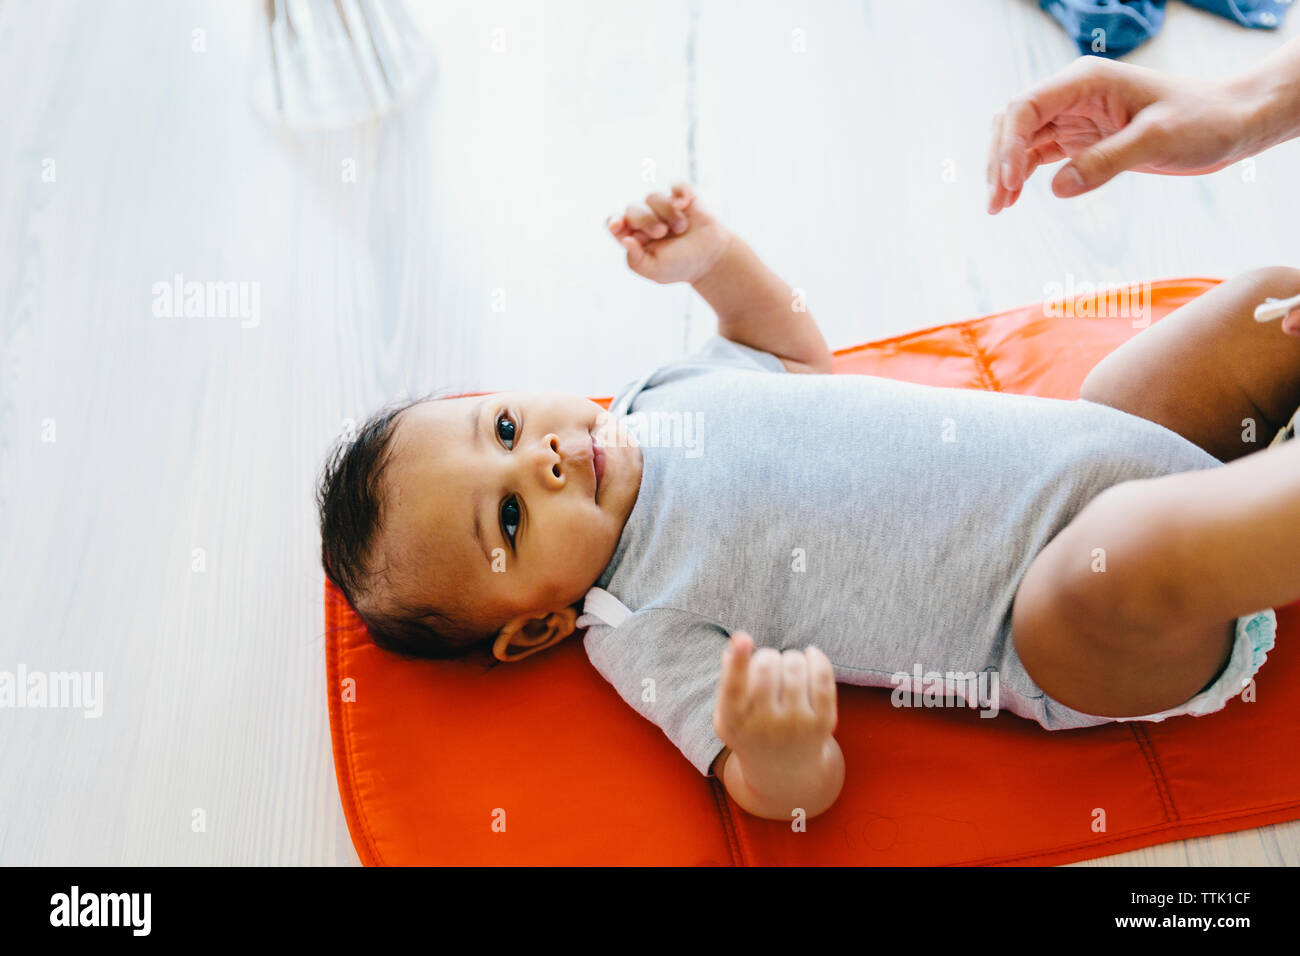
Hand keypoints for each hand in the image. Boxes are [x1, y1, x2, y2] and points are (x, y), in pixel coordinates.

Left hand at [606, 181, 730, 283]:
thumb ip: (636, 260)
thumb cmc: (680, 265)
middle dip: (646, 220)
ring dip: (667, 212)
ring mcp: (664, 206)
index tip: (617, 225)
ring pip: (654, 197)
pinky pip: (676, 185)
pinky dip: (679, 192)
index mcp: (634, 236)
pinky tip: (685, 204)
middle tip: (661, 232)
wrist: (710, 259)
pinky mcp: (683, 196)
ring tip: (681, 228)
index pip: (615, 223)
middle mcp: (646, 218)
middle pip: (633, 208)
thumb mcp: (655, 270)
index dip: (614, 221)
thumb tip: (624, 240)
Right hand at [713, 632, 837, 768]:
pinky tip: (811, 655)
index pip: (734, 687)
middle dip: (767, 656)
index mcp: (734, 722)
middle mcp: (765, 727)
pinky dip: (817, 658)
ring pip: (795, 665)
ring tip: (787, 668)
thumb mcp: (729, 714)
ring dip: (790, 657)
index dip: (739, 661)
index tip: (743, 638)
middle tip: (768, 665)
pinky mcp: (824, 723)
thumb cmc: (751, 730)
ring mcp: (797, 725)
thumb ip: (728, 682)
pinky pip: (823, 677)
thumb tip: (736, 646)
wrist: (784, 771)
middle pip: (767, 666)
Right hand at [987, 56, 1252, 213]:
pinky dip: (1020, 177)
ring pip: (1019, 141)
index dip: (1008, 145)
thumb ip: (1106, 161)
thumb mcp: (1157, 139)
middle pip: (1012, 123)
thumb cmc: (1202, 120)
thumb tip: (1057, 188)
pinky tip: (1013, 200)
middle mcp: (1073, 95)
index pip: (1026, 107)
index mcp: (1086, 80)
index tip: (1010, 183)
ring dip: (1003, 172)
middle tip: (997, 204)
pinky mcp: (1080, 139)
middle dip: (998, 161)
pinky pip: (1037, 155)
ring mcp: (1073, 117)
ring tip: (998, 208)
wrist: (1229, 123)